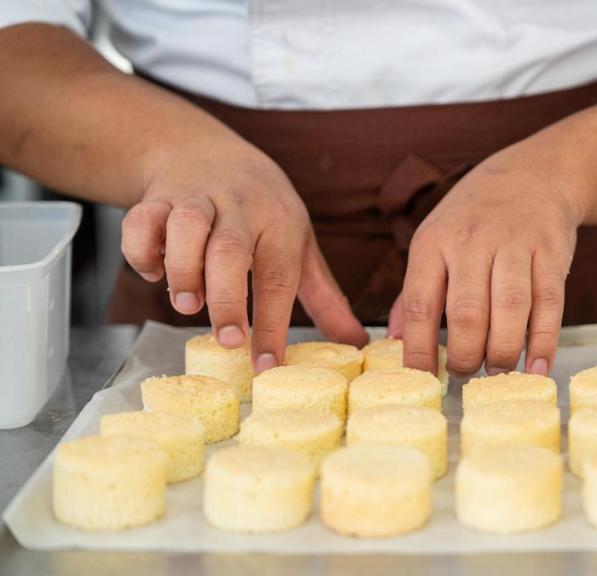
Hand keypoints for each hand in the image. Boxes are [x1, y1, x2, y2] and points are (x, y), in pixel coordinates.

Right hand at [121, 144, 367, 370]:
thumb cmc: (262, 209)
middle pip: (231, 250)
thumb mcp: (299, 244)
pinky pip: (142, 220)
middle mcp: (240, 207)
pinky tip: (154, 273)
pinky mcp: (157, 197)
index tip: (267, 365)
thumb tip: (357, 341)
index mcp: (280, 223)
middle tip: (227, 339)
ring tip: (186, 304)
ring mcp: (196, 198)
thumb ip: (325, 296)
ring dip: (183, 269)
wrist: (206, 150)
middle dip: (227, 298)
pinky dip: (141, 250)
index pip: (280, 277)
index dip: (274, 325)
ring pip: (186, 228)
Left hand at [391, 145, 584, 376]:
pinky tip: (537, 366)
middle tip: (465, 375)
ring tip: (496, 372)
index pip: (420, 304)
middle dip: (465, 356)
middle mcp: (472, 241)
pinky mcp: (552, 251)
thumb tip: (395, 343)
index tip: (422, 378)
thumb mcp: (435, 240)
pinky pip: (549, 304)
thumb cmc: (475, 217)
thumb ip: (414, 293)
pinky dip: (544, 342)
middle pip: (466, 313)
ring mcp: (515, 244)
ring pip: (509, 309)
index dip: (419, 349)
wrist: (534, 174)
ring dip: (502, 351)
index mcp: (434, 242)